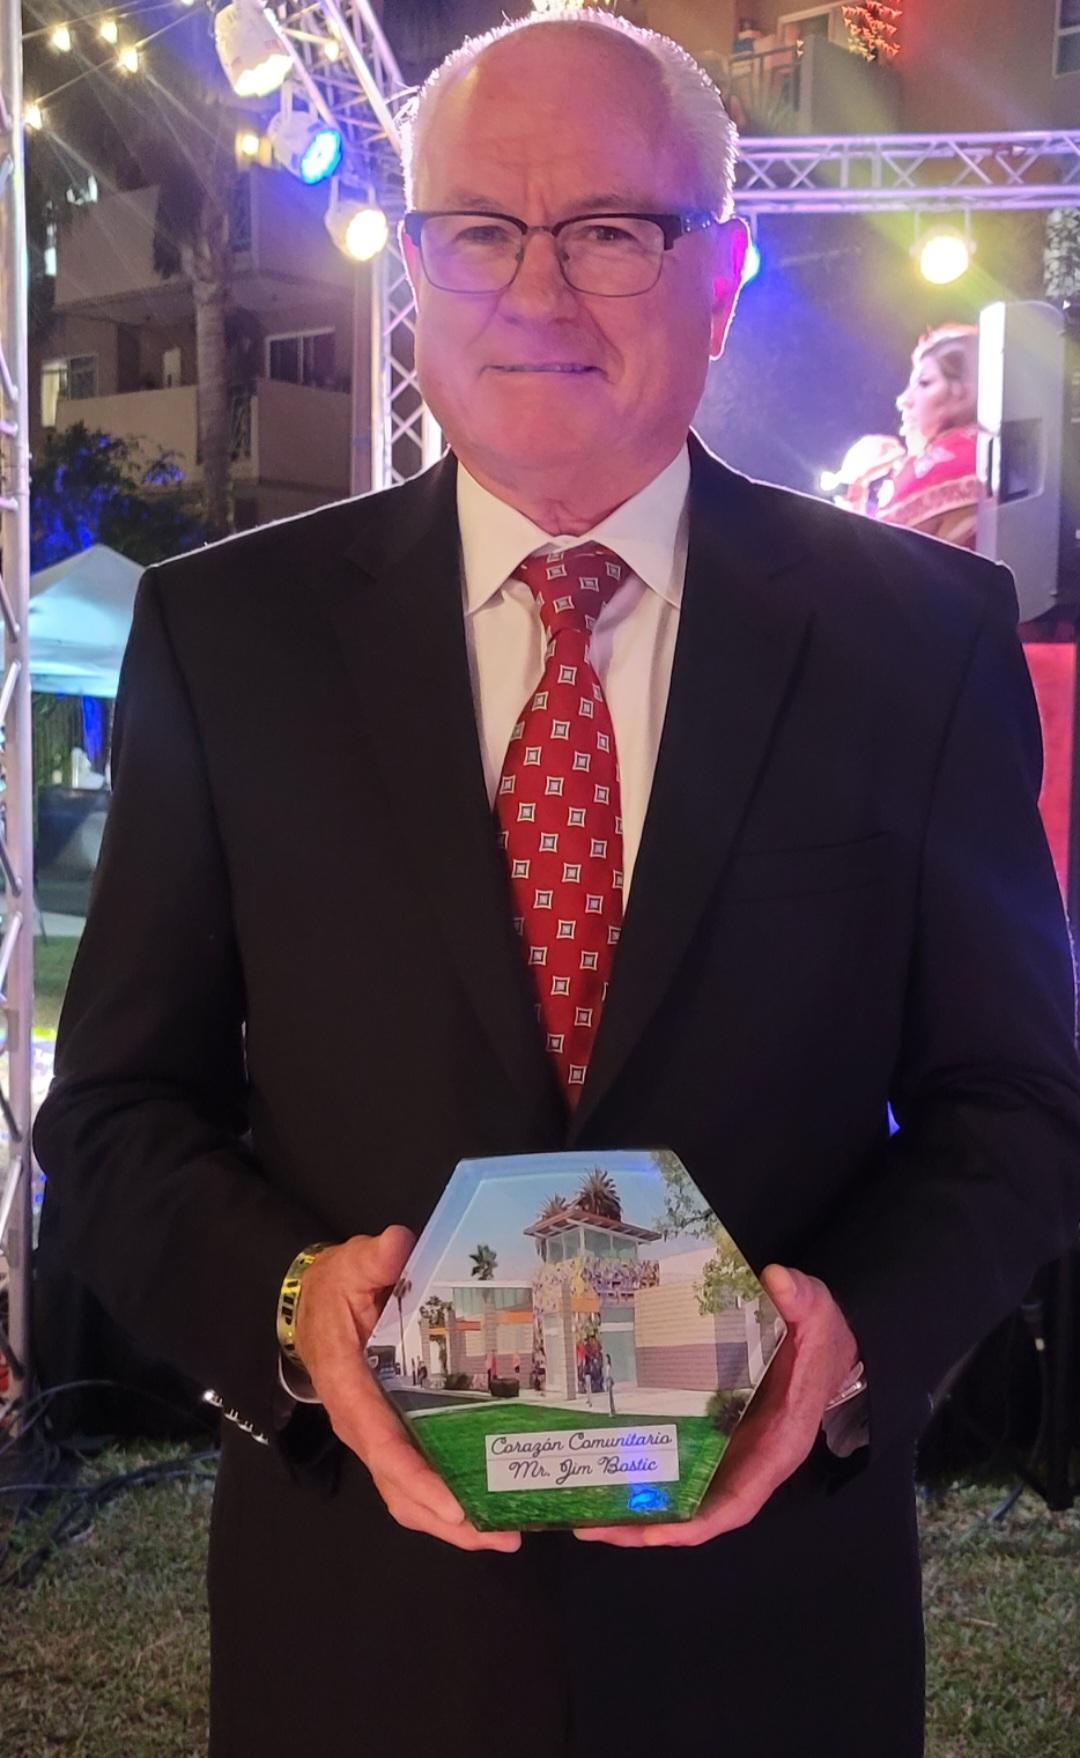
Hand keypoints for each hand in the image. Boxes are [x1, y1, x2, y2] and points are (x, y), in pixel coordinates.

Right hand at [295, 1225, 519, 1553]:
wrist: (311, 1304)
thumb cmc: (334, 1289)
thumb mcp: (348, 1266)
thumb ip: (372, 1259)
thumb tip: (396, 1245)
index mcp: (350, 1388)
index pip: (381, 1442)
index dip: (415, 1477)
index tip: (453, 1504)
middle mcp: (361, 1424)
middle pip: (398, 1487)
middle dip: (445, 1519)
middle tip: (502, 1535)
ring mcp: (375, 1436)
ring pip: (405, 1495)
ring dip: (450, 1522)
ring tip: (504, 1535)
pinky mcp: (391, 1436)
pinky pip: (414, 1481)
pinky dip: (446, 1503)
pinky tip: (486, 1508)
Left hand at [574, 1264, 858, 1549]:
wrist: (825, 1342)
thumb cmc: (821, 1338)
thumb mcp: (817, 1313)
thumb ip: (802, 1298)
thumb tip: (778, 1280)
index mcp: (776, 1445)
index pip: (737, 1501)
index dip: (695, 1523)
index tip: (653, 1533)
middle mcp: (749, 1460)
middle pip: (697, 1511)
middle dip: (646, 1526)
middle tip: (589, 1527)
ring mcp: (728, 1451)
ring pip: (682, 1495)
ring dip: (636, 1511)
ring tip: (582, 1514)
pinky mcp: (712, 1434)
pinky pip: (677, 1465)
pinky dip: (645, 1476)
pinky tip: (605, 1470)